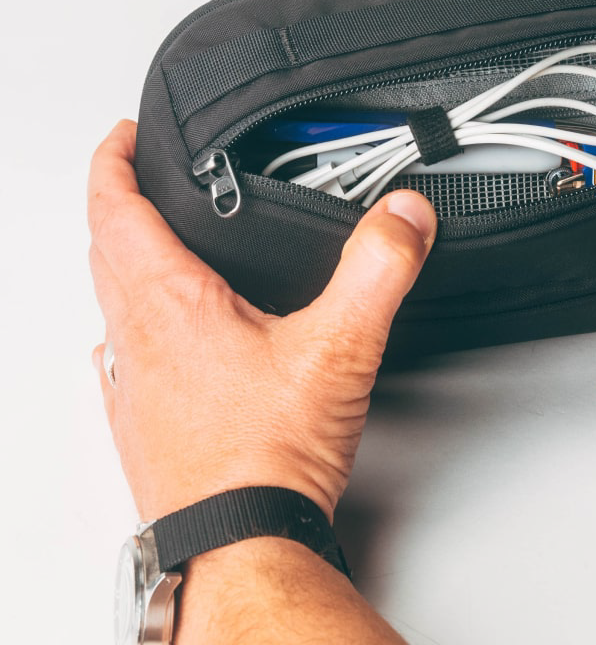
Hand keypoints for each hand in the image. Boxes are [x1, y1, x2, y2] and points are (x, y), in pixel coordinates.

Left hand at [89, 119, 436, 521]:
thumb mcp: (339, 346)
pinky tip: (160, 339)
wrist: (238, 547)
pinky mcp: (144, 423)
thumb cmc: (265, 459)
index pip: (114, 211)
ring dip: (120, 263)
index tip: (123, 138)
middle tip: (133, 178)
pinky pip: (123, 353)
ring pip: (110, 303)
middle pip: (104, 251)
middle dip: (114, 204)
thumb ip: (378, 267)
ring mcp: (133, 385)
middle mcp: (137, 340)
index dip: (113, 163)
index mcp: (168, 303)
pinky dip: (133, 323)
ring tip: (148, 245)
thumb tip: (403, 214)